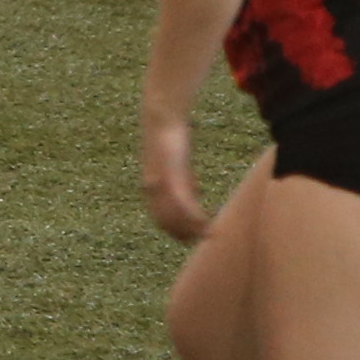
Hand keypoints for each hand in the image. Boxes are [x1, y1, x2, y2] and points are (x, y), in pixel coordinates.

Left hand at [139, 118, 213, 243]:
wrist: (162, 120)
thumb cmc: (169, 141)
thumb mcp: (176, 166)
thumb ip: (182, 181)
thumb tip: (192, 193)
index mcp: (151, 187)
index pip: (160, 218)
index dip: (175, 231)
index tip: (190, 239)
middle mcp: (152, 188)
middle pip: (166, 221)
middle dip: (184, 233)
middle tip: (202, 239)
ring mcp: (159, 183)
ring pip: (175, 216)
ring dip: (192, 228)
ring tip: (209, 234)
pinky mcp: (169, 176)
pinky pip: (182, 203)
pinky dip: (194, 216)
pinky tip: (206, 222)